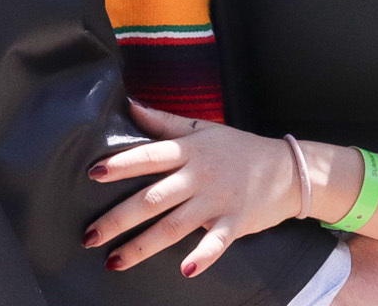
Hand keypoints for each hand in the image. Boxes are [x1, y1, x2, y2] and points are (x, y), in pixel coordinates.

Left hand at [84, 101, 303, 275]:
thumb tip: (130, 104)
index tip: (93, 174)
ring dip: (143, 245)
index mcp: (190, 151)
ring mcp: (218, 200)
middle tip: (89, 235)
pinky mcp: (236, 222)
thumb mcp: (204, 128)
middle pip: (154, 198)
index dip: (122, 164)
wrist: (287, 168)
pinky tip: (184, 271)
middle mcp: (200, 176)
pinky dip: (202, 257)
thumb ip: (165, 122)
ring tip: (114, 261)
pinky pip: (217, 242)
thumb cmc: (239, 149)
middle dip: (119, 218)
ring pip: (175, 225)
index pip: (150, 156)